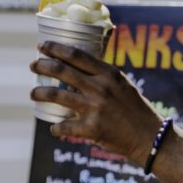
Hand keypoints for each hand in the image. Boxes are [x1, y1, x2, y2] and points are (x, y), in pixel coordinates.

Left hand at [30, 40, 161, 164]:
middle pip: (61, 71)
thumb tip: (79, 64)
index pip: (76, 55)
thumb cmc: (134, 108)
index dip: (56, 48)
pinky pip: (64, 126)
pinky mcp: (91, 128)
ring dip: (39, 93)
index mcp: (108, 73)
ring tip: (33, 94)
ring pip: (56, 95)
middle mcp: (99, 88)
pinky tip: (54, 128)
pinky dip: (56, 128)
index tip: (43, 46)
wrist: (148, 136)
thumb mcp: (122, 83)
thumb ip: (102, 74)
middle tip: (33, 65)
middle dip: (42, 66)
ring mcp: (94, 108)